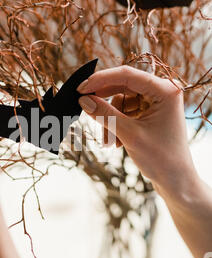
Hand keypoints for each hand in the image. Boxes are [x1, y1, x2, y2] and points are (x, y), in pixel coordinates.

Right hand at [78, 65, 197, 192]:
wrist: (175, 182)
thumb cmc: (161, 159)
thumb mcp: (129, 135)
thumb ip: (105, 114)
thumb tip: (83, 100)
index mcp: (165, 91)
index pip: (127, 75)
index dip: (101, 80)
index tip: (80, 89)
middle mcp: (163, 92)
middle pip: (123, 87)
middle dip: (106, 106)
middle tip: (85, 109)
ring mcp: (157, 103)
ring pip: (121, 102)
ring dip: (111, 121)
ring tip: (110, 142)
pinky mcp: (151, 113)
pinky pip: (126, 112)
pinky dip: (117, 125)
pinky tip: (117, 142)